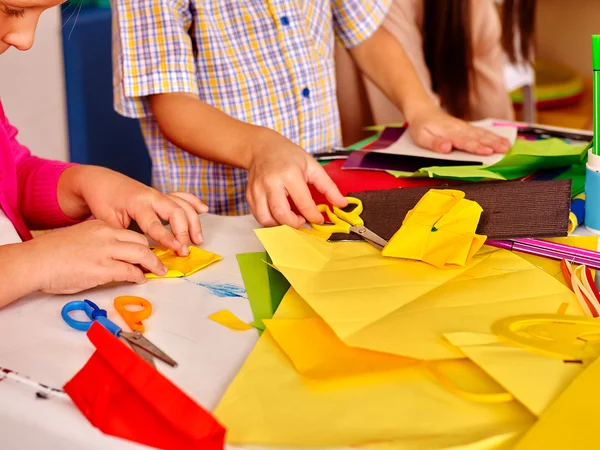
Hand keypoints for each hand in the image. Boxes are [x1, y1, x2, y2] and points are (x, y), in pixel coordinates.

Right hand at [29, 220, 167, 293]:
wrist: (35, 261)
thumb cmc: (50, 255)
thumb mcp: (80, 239)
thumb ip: (98, 245)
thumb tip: (113, 260)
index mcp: (100, 226)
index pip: (129, 233)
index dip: (141, 244)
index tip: (147, 252)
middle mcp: (106, 235)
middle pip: (141, 241)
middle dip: (152, 253)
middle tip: (158, 264)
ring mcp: (106, 251)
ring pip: (142, 254)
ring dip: (153, 265)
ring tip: (159, 272)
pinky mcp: (104, 268)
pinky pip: (131, 271)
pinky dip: (139, 276)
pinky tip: (140, 280)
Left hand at [58, 166, 207, 255]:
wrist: (100, 181)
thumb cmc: (102, 201)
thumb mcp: (107, 222)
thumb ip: (124, 237)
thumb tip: (138, 256)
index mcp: (137, 202)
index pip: (155, 224)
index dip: (167, 238)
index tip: (177, 250)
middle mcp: (152, 196)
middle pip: (176, 212)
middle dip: (184, 233)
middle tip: (185, 251)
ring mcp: (158, 194)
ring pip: (182, 205)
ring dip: (193, 222)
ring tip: (198, 240)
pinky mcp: (161, 195)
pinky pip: (181, 196)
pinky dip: (194, 202)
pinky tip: (203, 210)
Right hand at [246, 131, 346, 227]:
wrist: (261, 147)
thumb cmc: (287, 155)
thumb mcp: (312, 165)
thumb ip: (328, 186)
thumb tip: (342, 204)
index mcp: (290, 174)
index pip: (303, 204)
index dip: (314, 216)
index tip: (319, 219)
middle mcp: (271, 183)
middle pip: (282, 215)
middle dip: (295, 224)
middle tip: (303, 220)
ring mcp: (258, 190)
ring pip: (267, 219)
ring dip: (281, 225)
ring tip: (290, 218)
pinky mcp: (249, 195)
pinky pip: (258, 216)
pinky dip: (270, 221)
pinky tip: (279, 215)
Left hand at [407, 107, 510, 155]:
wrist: (423, 111)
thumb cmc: (421, 127)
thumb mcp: (421, 137)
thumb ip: (434, 143)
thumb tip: (447, 148)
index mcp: (449, 133)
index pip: (465, 142)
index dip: (477, 147)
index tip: (488, 151)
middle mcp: (460, 129)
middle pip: (478, 137)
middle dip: (492, 143)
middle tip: (504, 149)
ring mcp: (465, 128)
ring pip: (482, 134)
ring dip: (496, 139)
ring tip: (508, 145)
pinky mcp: (467, 128)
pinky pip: (482, 132)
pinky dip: (493, 135)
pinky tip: (502, 139)